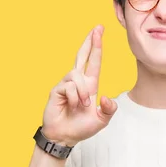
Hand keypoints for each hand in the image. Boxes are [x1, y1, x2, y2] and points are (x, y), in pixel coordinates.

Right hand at [41, 25, 117, 145]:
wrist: (64, 137)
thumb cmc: (81, 128)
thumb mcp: (102, 120)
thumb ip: (109, 109)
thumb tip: (106, 97)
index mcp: (90, 85)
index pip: (94, 62)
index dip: (97, 47)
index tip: (99, 31)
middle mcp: (77, 82)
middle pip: (81, 56)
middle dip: (89, 42)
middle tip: (97, 28)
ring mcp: (65, 85)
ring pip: (77, 75)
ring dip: (83, 92)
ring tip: (82, 105)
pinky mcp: (56, 90)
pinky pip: (68, 87)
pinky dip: (74, 98)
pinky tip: (72, 106)